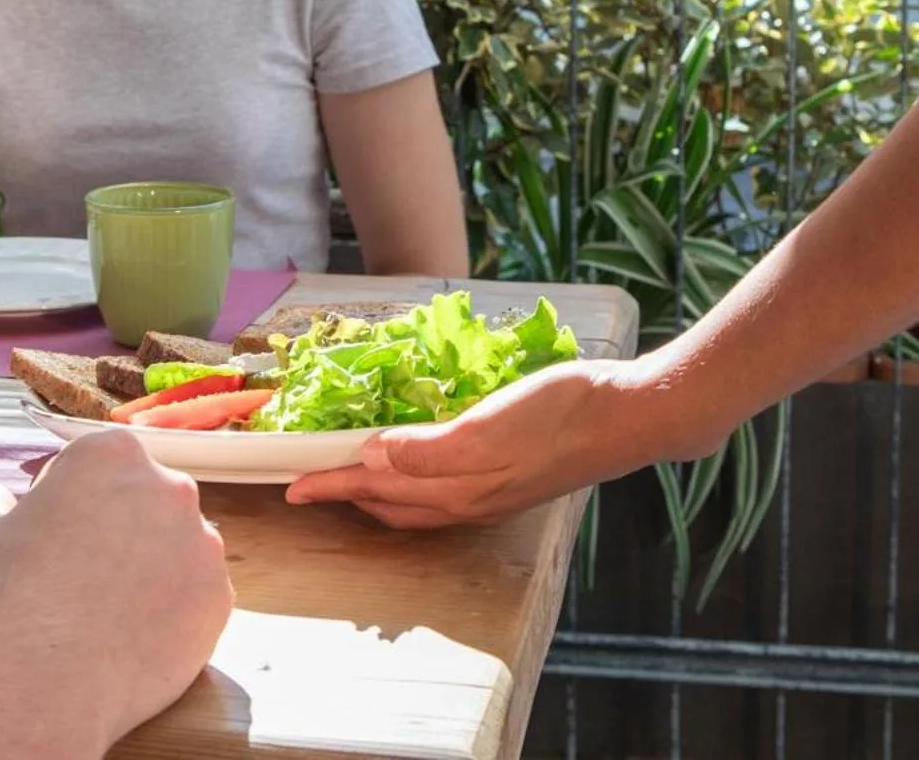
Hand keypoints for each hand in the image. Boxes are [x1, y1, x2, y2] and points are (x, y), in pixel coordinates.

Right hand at [0, 430, 231, 748]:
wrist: (43, 683)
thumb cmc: (6, 598)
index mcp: (110, 454)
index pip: (95, 466)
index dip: (70, 502)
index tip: (54, 537)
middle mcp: (168, 487)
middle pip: (144, 503)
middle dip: (119, 533)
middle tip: (81, 579)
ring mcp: (202, 543)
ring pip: (177, 551)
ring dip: (150, 572)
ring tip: (107, 616)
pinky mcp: (219, 598)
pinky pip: (197, 599)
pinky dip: (172, 615)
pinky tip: (134, 639)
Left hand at [285, 354, 717, 528]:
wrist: (626, 417)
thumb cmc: (559, 413)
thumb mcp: (486, 426)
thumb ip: (427, 451)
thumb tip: (374, 460)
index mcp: (457, 488)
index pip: (376, 488)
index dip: (331, 483)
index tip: (292, 485)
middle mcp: (468, 500)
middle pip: (391, 505)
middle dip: (347, 494)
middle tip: (312, 479)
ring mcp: (490, 494)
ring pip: (415, 506)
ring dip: (377, 494)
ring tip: (352, 478)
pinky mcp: (509, 482)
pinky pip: (441, 495)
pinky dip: (411, 488)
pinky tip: (415, 468)